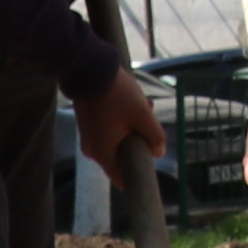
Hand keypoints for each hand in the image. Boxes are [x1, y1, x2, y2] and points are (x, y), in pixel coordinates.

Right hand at [76, 68, 159, 182]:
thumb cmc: (117, 96)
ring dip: (133, 127)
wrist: (90, 69)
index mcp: (103, 153)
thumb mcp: (143, 115)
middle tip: (150, 122)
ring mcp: (88, 136)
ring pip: (118, 140)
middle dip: (140, 141)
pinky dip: (122, 122)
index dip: (138, 174)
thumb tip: (159, 152)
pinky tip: (133, 103)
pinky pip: (109, 131)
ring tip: (144, 106)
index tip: (152, 162)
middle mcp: (92, 150)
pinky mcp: (88, 124)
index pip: (122, 178)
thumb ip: (154, 136)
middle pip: (122, 156)